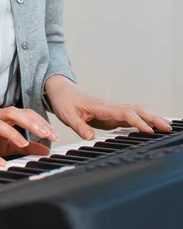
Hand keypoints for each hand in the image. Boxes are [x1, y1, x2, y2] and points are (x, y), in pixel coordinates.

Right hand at [0, 106, 58, 166]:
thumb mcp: (6, 144)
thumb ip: (26, 146)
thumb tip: (46, 149)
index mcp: (2, 118)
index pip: (23, 113)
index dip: (39, 122)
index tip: (54, 135)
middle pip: (10, 112)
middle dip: (29, 121)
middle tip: (45, 134)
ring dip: (10, 132)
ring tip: (24, 144)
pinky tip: (2, 164)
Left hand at [45, 75, 171, 139]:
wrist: (61, 91)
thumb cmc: (64, 102)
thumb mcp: (67, 116)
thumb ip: (79, 127)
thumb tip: (90, 137)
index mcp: (101, 107)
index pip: (124, 113)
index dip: (137, 122)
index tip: (149, 131)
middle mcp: (109, 107)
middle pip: (136, 110)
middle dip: (152, 118)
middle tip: (168, 128)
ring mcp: (111, 109)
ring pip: (135, 111)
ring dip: (151, 117)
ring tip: (166, 127)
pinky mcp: (111, 114)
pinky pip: (130, 116)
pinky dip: (143, 120)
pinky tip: (151, 127)